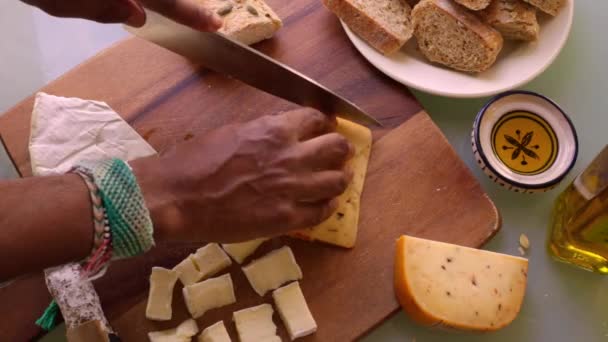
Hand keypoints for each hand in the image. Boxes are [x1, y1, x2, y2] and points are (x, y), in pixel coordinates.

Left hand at [21, 0, 221, 30]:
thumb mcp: (59, 1)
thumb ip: (103, 10)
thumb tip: (137, 15)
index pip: (167, 1)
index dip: (192, 14)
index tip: (215, 25)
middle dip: (179, 5)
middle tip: (191, 15)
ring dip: (154, 3)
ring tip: (163, 10)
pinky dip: (120, 1)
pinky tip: (132, 5)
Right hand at [133, 109, 352, 242]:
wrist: (177, 196)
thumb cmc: (195, 161)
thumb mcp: (233, 132)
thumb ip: (263, 132)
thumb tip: (279, 134)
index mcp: (274, 130)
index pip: (316, 119)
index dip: (324, 123)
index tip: (325, 128)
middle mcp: (290, 156)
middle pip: (336, 148)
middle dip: (341, 149)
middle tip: (339, 154)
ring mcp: (291, 189)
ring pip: (337, 181)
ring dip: (341, 178)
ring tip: (340, 179)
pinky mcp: (286, 218)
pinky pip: (321, 212)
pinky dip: (328, 206)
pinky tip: (327, 204)